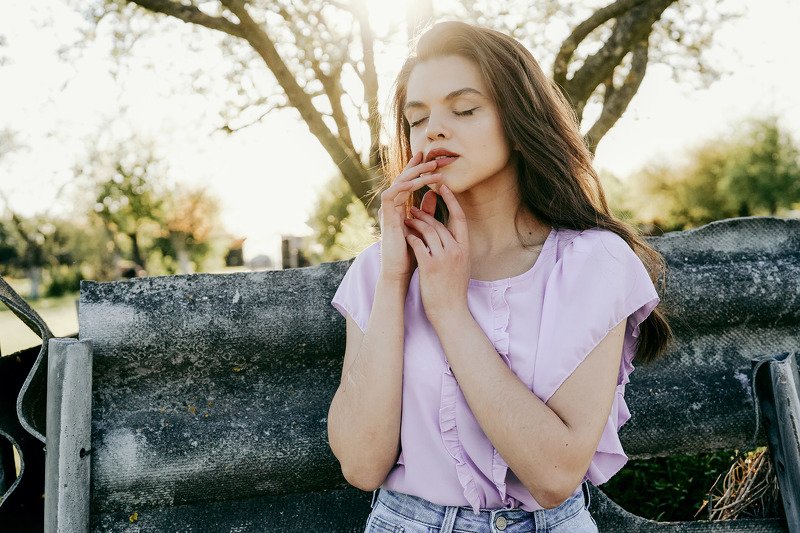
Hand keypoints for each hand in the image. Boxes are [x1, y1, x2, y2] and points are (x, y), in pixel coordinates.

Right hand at [378, 151, 443, 281]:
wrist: (399, 272)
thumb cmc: (411, 253)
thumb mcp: (423, 227)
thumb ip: (426, 211)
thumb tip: (433, 193)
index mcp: (400, 207)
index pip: (409, 182)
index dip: (417, 168)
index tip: (430, 156)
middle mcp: (392, 206)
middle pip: (403, 178)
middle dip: (418, 166)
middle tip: (433, 156)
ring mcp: (388, 211)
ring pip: (398, 183)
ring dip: (415, 174)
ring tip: (431, 167)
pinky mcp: (386, 218)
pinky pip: (391, 195)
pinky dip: (403, 187)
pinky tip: (416, 182)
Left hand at [403, 184, 469, 326]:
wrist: (450, 312)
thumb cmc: (453, 290)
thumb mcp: (461, 266)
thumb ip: (456, 248)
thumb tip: (451, 234)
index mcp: (465, 248)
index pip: (459, 218)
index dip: (451, 200)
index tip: (442, 186)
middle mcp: (456, 250)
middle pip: (439, 223)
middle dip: (424, 214)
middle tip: (411, 209)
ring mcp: (444, 258)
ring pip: (427, 231)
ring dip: (414, 223)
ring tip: (405, 220)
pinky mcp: (430, 266)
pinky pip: (418, 244)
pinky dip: (410, 237)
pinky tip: (404, 235)